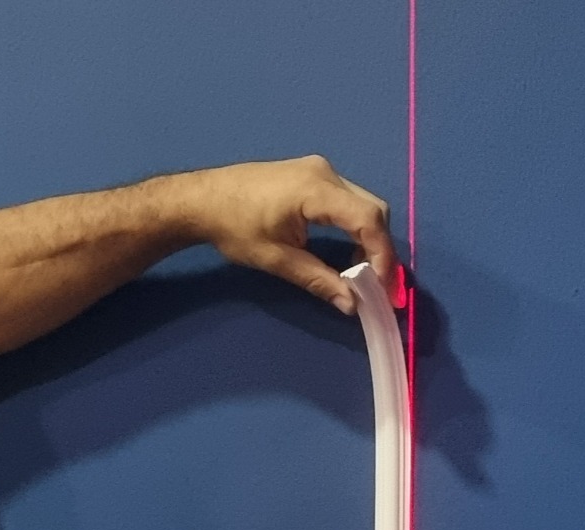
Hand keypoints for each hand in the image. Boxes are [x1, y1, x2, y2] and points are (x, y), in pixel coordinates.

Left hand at [183, 156, 405, 313]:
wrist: (202, 199)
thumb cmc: (234, 227)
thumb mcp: (276, 260)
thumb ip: (318, 280)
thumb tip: (351, 304)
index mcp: (316, 189)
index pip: (368, 219)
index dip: (382, 254)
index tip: (381, 286)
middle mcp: (325, 172)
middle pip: (373, 208)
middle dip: (379, 248)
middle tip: (374, 283)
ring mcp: (319, 170)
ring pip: (362, 203)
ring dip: (366, 237)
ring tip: (358, 272)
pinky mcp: (312, 174)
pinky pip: (347, 199)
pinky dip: (353, 225)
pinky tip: (343, 249)